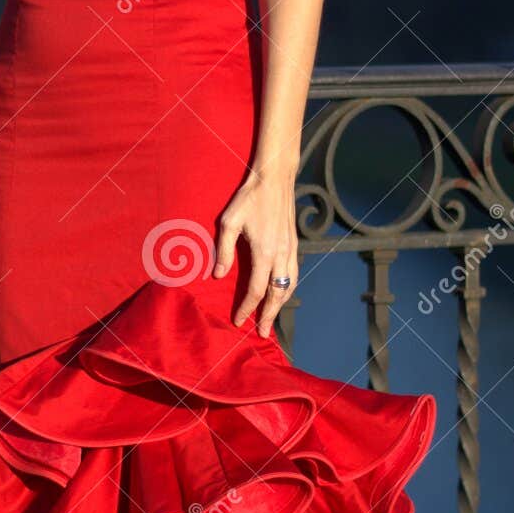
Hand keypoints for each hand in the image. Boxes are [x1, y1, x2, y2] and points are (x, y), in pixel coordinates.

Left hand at [213, 167, 298, 335]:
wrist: (275, 179)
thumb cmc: (249, 198)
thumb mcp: (229, 222)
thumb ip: (224, 250)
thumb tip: (219, 275)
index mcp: (264, 252)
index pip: (255, 290)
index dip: (247, 308)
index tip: (238, 321)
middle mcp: (281, 255)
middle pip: (277, 294)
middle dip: (268, 316)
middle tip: (261, 333)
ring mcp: (291, 250)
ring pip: (289, 286)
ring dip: (281, 305)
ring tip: (271, 319)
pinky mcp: (294, 245)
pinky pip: (294, 274)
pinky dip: (288, 289)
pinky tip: (281, 294)